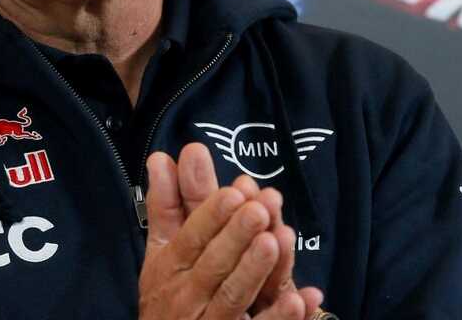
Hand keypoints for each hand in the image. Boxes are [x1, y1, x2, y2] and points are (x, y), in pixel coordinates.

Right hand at [140, 144, 322, 319]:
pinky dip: (278, 317)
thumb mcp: (161, 250)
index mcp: (172, 265)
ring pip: (233, 295)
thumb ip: (165, 205)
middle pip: (214, 263)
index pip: (192, 237)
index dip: (212, 215)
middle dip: (236, 236)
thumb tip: (161, 158)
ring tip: (275, 241)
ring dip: (254, 269)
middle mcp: (188, 293)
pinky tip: (301, 299)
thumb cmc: (167, 295)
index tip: (234, 192)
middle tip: (259, 210)